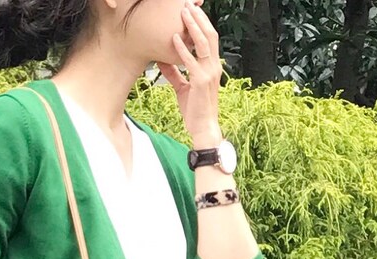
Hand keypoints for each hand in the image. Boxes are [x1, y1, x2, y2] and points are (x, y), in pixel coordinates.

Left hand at [157, 3, 222, 145]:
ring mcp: (209, 74)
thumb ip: (174, 73)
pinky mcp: (201, 82)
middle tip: (187, 5)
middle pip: (210, 35)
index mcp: (212, 67)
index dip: (202, 23)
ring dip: (192, 27)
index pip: (210, 39)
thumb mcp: (182, 88)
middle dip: (198, 18)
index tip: (191, 11)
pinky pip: (191, 62)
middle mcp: (214, 67)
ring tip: (183, 14)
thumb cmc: (195, 110)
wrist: (203, 128)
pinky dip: (183, 49)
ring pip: (203, 44)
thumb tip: (162, 61)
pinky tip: (174, 40)